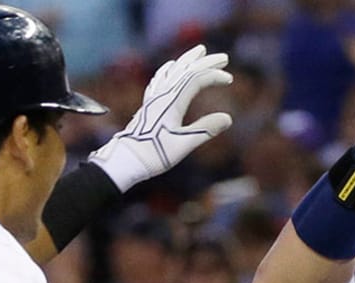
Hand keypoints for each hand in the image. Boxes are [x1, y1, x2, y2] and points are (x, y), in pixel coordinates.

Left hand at [88, 45, 232, 191]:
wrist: (126, 159)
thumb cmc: (154, 154)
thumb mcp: (184, 144)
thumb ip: (205, 129)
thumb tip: (227, 118)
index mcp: (172, 101)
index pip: (196, 78)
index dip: (214, 75)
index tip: (229, 79)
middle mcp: (162, 95)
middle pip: (186, 70)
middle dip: (205, 62)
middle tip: (224, 57)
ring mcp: (154, 99)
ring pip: (172, 71)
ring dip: (188, 60)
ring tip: (198, 52)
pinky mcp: (148, 105)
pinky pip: (160, 80)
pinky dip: (169, 70)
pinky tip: (168, 68)